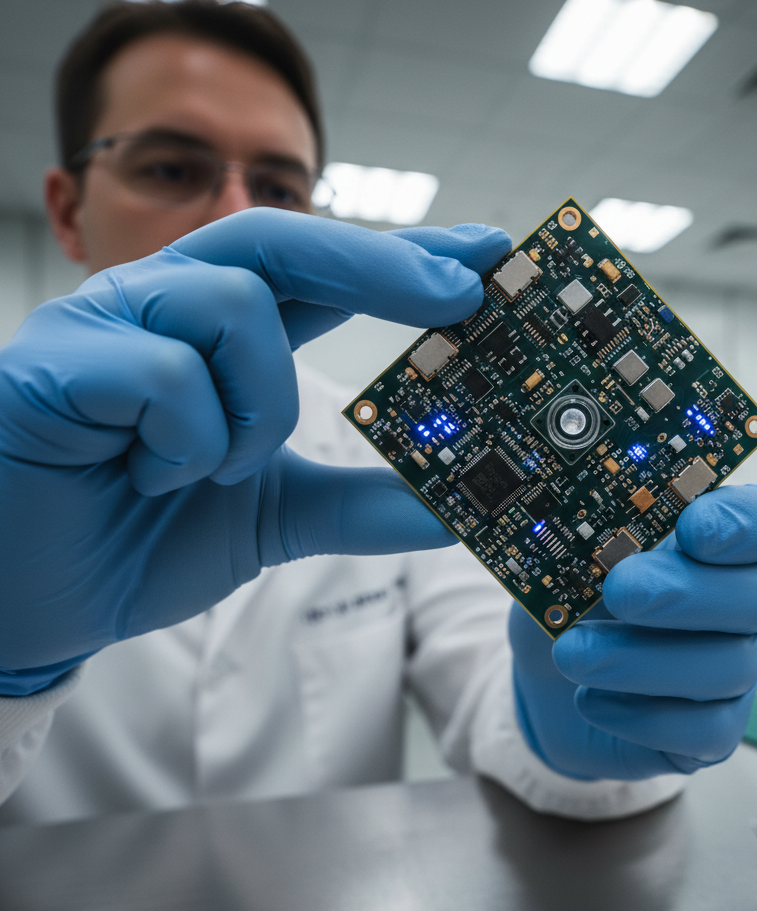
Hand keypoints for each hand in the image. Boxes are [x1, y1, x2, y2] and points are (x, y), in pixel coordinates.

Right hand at [0, 208, 510, 693]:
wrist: (34, 602)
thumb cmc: (139, 540)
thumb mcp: (272, 516)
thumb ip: (356, 504)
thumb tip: (452, 510)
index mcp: (216, 335)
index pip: (320, 274)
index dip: (402, 258)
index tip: (485, 256)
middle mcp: (164, 308)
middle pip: (281, 237)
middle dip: (379, 261)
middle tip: (458, 289)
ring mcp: (105, 325)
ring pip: (229, 303)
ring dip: (258, 399)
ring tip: (225, 467)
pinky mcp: (53, 362)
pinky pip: (161, 370)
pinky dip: (190, 437)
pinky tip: (155, 476)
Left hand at [510, 484, 756, 779]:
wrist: (545, 683)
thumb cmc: (570, 606)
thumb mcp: (566, 561)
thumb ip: (590, 539)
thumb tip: (590, 519)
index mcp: (713, 547)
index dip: (743, 523)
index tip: (691, 526)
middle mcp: (736, 607)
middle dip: (686, 591)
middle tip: (620, 590)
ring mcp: (731, 671)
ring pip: (728, 667)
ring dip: (641, 659)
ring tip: (571, 654)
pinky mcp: (712, 732)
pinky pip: (705, 731)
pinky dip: (642, 716)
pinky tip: (590, 699)